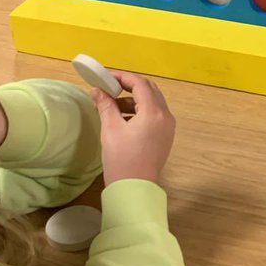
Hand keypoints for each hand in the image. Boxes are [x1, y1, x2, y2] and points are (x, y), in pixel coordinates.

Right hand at [92, 72, 175, 186]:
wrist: (134, 188)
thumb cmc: (121, 158)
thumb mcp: (111, 129)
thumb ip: (105, 105)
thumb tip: (97, 90)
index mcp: (154, 112)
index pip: (140, 84)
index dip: (123, 77)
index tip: (106, 77)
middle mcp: (166, 116)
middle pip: (149, 90)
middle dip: (129, 86)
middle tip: (110, 88)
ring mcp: (168, 127)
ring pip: (153, 102)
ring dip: (134, 99)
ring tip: (113, 106)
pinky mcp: (166, 136)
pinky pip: (155, 115)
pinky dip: (140, 111)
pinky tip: (124, 119)